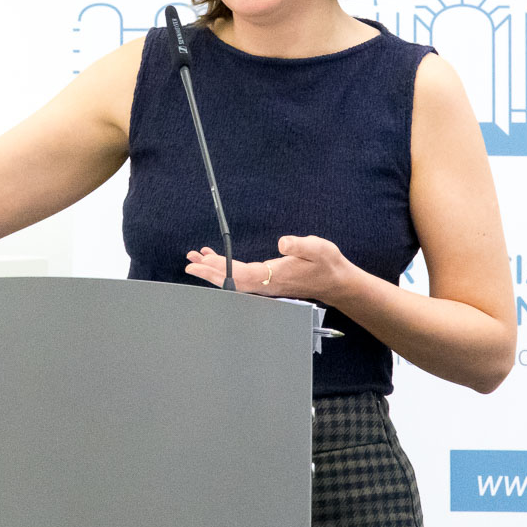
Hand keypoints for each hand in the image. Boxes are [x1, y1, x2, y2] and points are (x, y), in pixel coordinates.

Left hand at [184, 234, 352, 302]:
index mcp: (274, 276)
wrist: (336, 281)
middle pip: (230, 280)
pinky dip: (225, 269)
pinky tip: (217, 260)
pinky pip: (240, 277)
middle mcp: (266, 284)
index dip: (219, 268)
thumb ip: (300, 244)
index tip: (202, 262)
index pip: (240, 274)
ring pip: (233, 280)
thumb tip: (282, 242)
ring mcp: (266, 284)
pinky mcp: (267, 281)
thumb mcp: (318, 248)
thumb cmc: (327, 264)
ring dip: (214, 270)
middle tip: (189, 261)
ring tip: (196, 258)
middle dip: (208, 271)